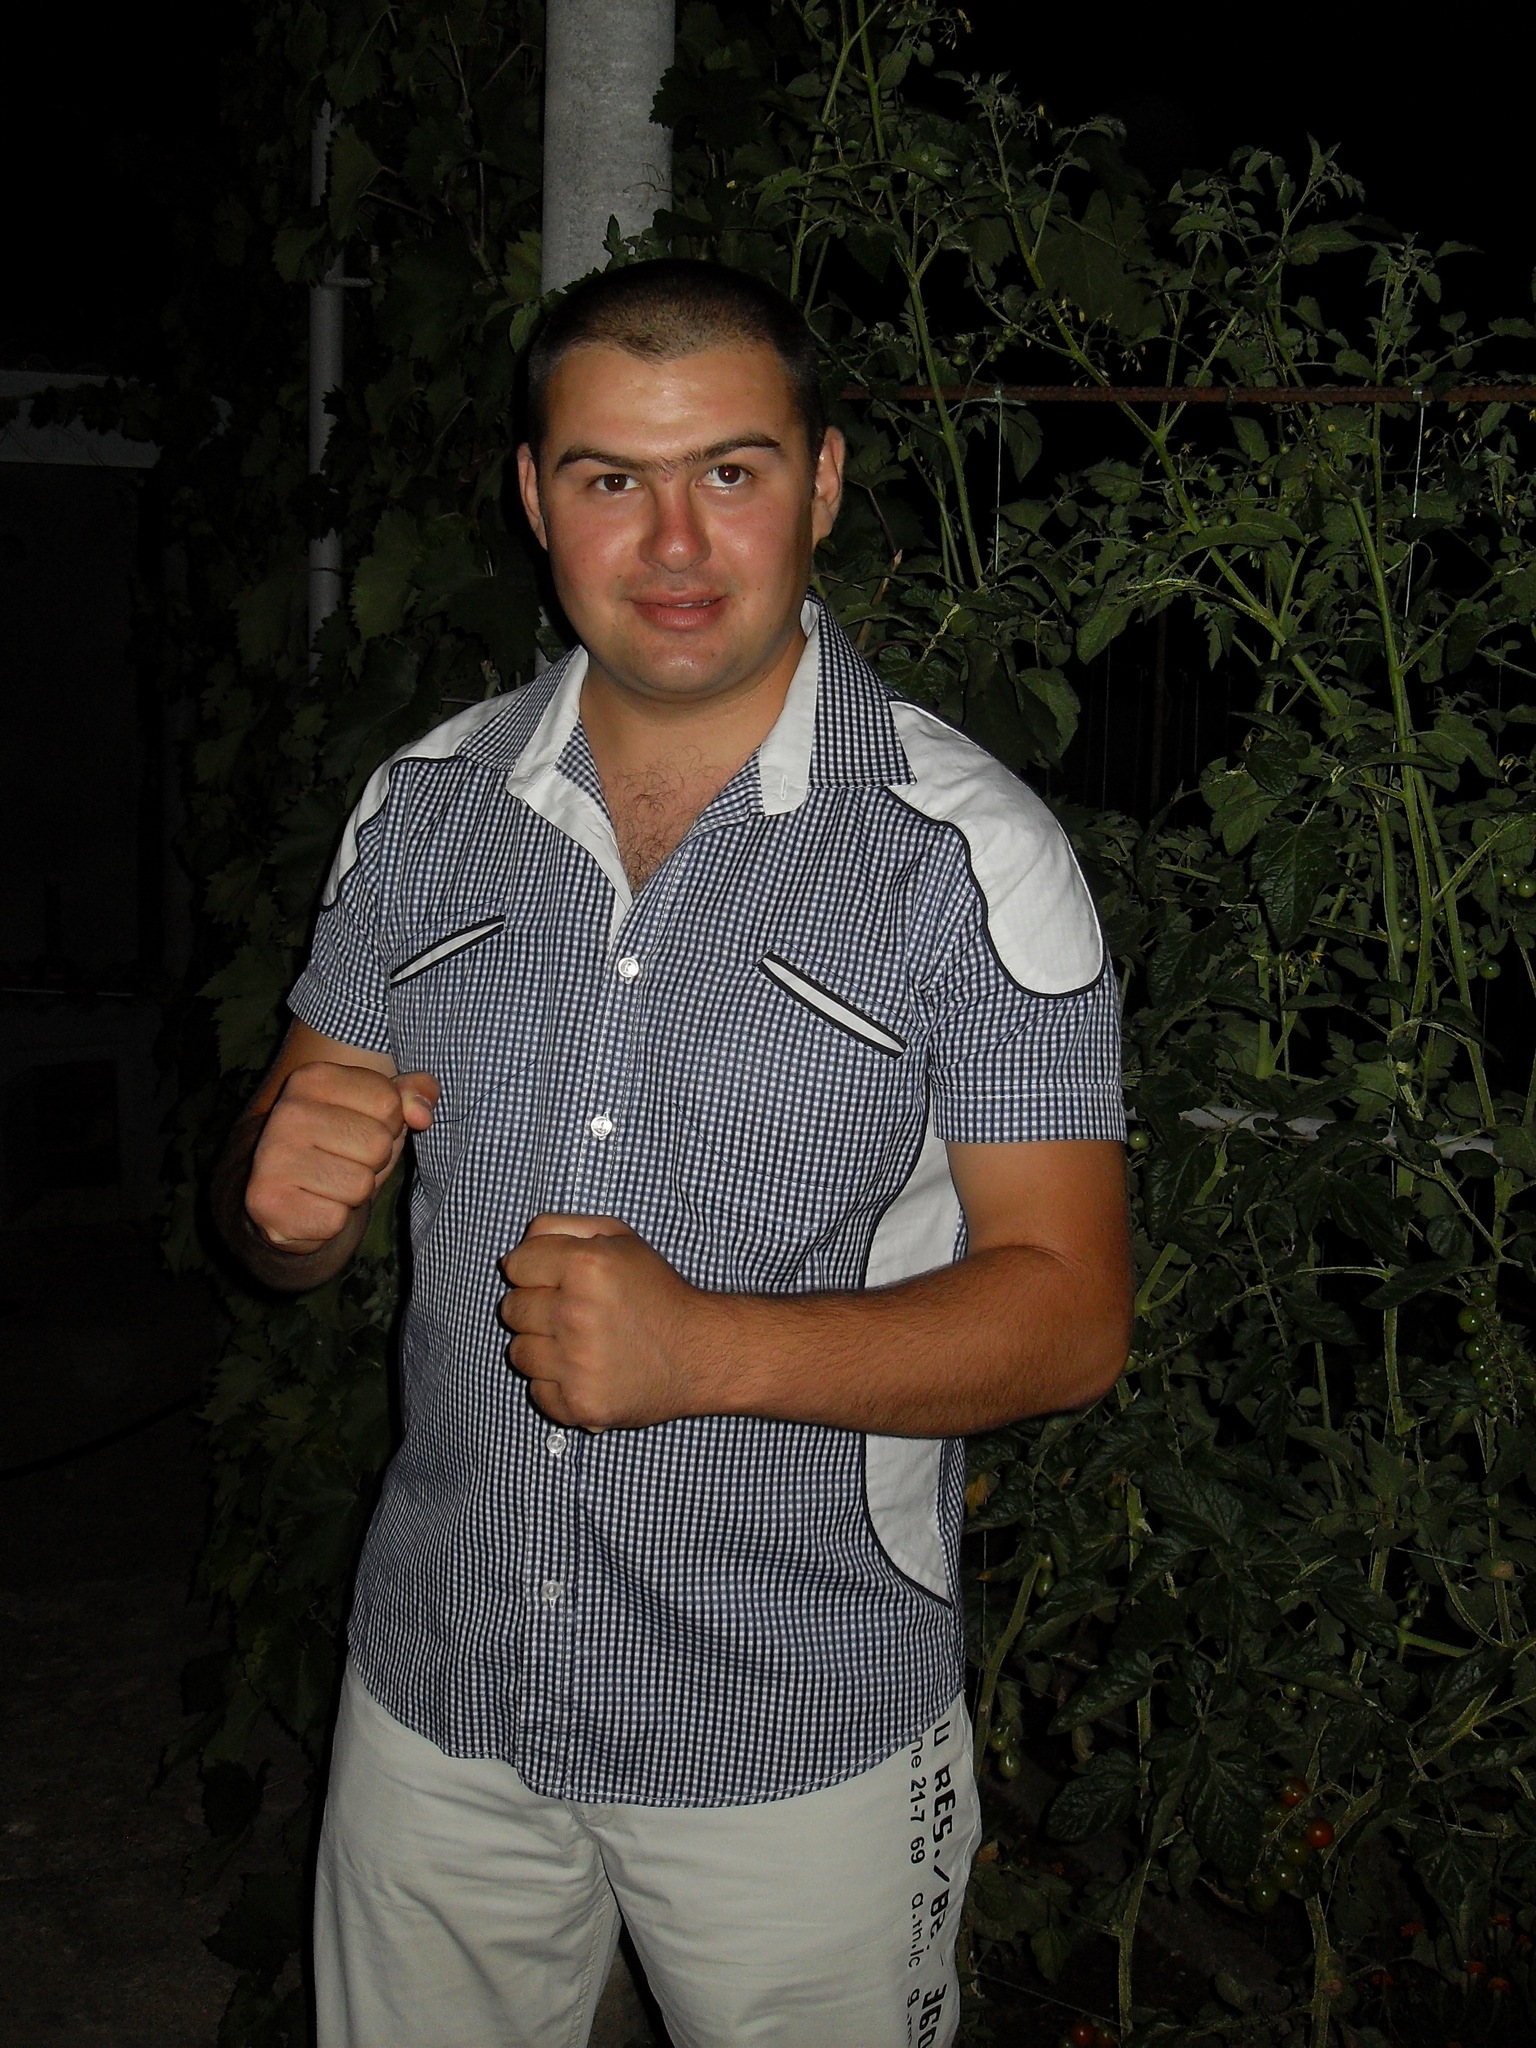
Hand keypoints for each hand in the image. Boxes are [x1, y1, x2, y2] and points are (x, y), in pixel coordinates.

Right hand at [246, 1062, 438, 1252]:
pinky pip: (336, 1219)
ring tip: (329, 1183)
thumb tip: (422, 1114)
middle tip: (344, 1162)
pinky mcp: (268, 1202)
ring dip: (354, 1193)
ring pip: (360, 1185)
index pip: (388, 1103)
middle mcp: (287, 1112)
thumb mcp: (382, 1111)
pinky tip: (312, 1205)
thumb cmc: (342, 1146)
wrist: (284, 1194)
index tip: (360, 1128)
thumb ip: (414, 1093)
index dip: (389, 1124)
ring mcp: (272, 1157)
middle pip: (378, 1145)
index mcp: (313, 1078)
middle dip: (373, 1162)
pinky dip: (332, 1219)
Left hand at [498, 1215, 716, 1430]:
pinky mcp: (580, 1403)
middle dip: (535, 1308)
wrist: (700, 1353)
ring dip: (542, 1348)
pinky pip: (537, 1392)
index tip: (557, 1279)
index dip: (534, 1270)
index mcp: (586, 1265)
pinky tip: (585, 1372)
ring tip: (579, 1344)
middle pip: (511, 1309)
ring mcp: (577, 1363)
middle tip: (573, 1312)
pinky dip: (557, 1385)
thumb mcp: (620, 1238)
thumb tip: (516, 1250)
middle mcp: (576, 1313)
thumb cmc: (657, 1292)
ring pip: (518, 1353)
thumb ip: (562, 1227)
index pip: (515, 1264)